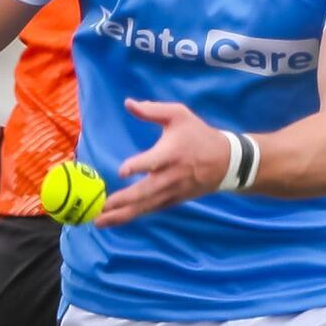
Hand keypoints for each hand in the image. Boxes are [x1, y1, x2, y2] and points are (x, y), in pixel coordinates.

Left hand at [96, 99, 229, 227]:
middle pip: (145, 192)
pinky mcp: (173, 200)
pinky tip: (114, 220)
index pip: (153, 162)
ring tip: (99, 221)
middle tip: (101, 206)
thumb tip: (128, 103)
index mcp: (171, 153)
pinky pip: (150, 210)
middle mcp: (170, 176)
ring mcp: (172, 191)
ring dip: (122, 215)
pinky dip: (132, 216)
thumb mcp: (179, 115)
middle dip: (123, 201)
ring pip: (145, 206)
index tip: (122, 171)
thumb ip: (152, 110)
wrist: (226, 162)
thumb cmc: (198, 135)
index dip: (138, 166)